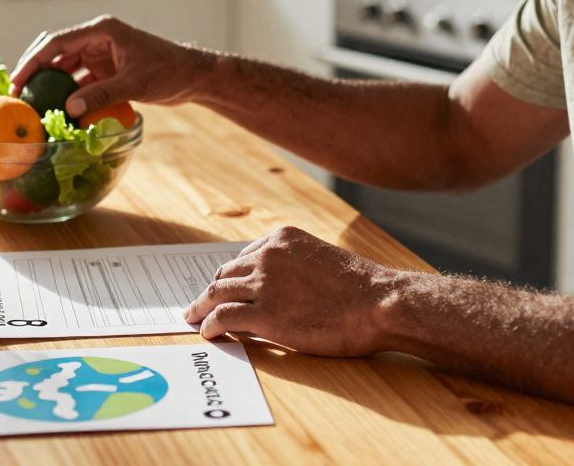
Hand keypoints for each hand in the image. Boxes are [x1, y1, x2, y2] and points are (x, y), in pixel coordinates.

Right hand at [9, 15, 216, 116]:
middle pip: (57, 53)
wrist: (194, 77)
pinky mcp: (108, 70)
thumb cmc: (169, 72)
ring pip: (67, 68)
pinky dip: (70, 94)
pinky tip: (59, 112)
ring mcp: (103, 55)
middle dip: (36, 72)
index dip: (34, 60)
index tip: (17, 81)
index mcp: (102, 31)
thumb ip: (102, 94)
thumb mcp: (135, 83)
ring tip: (34, 106)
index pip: (58, 42)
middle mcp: (99, 39)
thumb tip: (70, 108)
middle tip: (17, 95)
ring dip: (52, 85)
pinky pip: (81, 81)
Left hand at [184, 226, 402, 356]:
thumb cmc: (361, 288)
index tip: (223, 289)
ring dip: (200, 308)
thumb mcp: (322, 262)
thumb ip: (295, 268)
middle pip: (225, 274)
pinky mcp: (263, 314)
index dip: (231, 276)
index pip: (244, 256)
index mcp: (282, 238)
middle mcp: (267, 256)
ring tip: (193, 319)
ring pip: (216, 294)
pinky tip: (208, 334)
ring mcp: (263, 284)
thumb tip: (277, 290)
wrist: (379, 303)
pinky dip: (209, 325)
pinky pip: (222, 318)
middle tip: (199, 305)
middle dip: (211, 291)